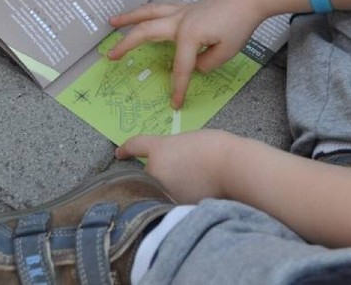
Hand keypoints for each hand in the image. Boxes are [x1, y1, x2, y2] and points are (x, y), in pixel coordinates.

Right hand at [107, 0, 263, 107]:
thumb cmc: (240, 24)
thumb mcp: (226, 52)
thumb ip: (206, 64)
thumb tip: (195, 64)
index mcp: (188, 36)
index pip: (180, 68)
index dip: (177, 88)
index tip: (174, 104)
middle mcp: (179, 21)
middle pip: (146, 32)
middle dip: (126, 45)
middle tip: (110, 56)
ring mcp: (182, 10)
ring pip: (149, 13)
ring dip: (129, 17)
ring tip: (111, 21)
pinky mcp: (189, 6)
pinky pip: (161, 8)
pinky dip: (148, 11)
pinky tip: (143, 13)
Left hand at [115, 130, 235, 202]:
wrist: (231, 167)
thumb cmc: (216, 149)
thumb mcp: (190, 143)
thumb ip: (175, 154)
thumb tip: (172, 167)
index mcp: (159, 149)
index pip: (136, 146)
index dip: (126, 149)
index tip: (119, 153)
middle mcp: (155, 170)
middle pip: (151, 174)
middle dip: (161, 174)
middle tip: (184, 169)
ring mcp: (163, 190)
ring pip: (162, 190)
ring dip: (171, 187)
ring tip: (195, 180)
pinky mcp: (174, 206)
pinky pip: (172, 202)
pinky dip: (182, 198)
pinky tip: (199, 192)